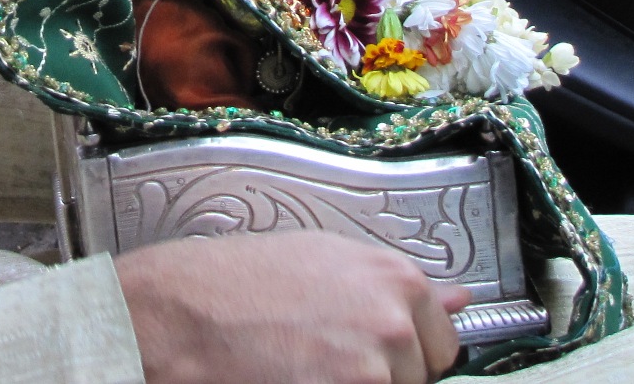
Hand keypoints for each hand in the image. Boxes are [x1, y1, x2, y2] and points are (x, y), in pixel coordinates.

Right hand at [117, 231, 467, 383]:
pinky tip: (290, 380)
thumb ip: (391, 286)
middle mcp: (393, 327)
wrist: (175, 317)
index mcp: (394, 282)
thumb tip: (457, 302)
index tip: (373, 352)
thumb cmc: (235, 284)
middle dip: (380, 375)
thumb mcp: (322, 260)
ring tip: (298, 370)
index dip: (405, 352)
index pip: (442, 342)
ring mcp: (372, 376)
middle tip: (321, 360)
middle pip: (417, 377)